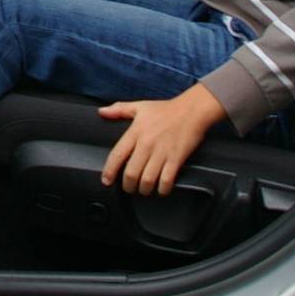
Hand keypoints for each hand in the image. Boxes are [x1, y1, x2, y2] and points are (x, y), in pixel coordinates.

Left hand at [98, 84, 223, 195]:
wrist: (193, 110)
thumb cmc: (166, 109)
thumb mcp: (140, 106)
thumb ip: (119, 109)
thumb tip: (102, 112)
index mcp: (135, 132)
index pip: (117, 155)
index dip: (109, 171)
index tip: (106, 181)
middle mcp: (146, 144)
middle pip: (131, 173)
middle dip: (128, 186)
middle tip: (129, 188)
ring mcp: (162, 152)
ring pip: (147, 180)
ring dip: (144, 189)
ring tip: (144, 189)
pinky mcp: (176, 159)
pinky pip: (166, 180)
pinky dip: (162, 189)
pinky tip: (161, 189)